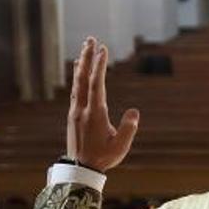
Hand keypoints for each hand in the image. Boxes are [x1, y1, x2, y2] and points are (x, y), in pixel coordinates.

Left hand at [67, 37, 139, 172]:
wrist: (80, 169)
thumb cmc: (103, 158)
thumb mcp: (120, 146)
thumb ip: (128, 128)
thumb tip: (135, 111)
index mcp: (94, 114)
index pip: (96, 85)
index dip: (99, 66)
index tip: (103, 49)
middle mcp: (82, 109)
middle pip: (83, 79)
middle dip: (88, 58)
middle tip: (91, 40)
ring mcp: (76, 111)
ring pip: (77, 83)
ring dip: (81, 65)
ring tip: (84, 50)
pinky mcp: (74, 115)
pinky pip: (75, 90)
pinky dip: (77, 77)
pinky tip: (79, 71)